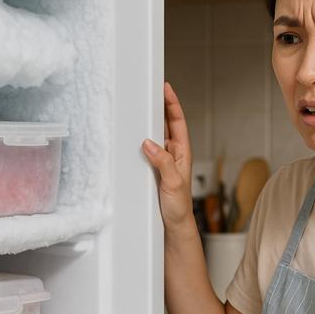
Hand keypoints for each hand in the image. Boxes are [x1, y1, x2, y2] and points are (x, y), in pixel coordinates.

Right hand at [142, 82, 193, 228]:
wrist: (173, 225)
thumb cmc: (179, 206)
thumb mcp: (173, 183)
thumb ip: (162, 162)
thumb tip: (149, 143)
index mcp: (182, 152)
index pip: (178, 122)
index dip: (172, 104)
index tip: (166, 88)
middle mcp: (173, 153)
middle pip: (167, 123)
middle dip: (160, 106)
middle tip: (150, 89)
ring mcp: (163, 160)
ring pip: (156, 134)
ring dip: (150, 121)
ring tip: (141, 106)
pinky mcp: (153, 168)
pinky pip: (146, 148)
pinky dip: (140, 138)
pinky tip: (133, 134)